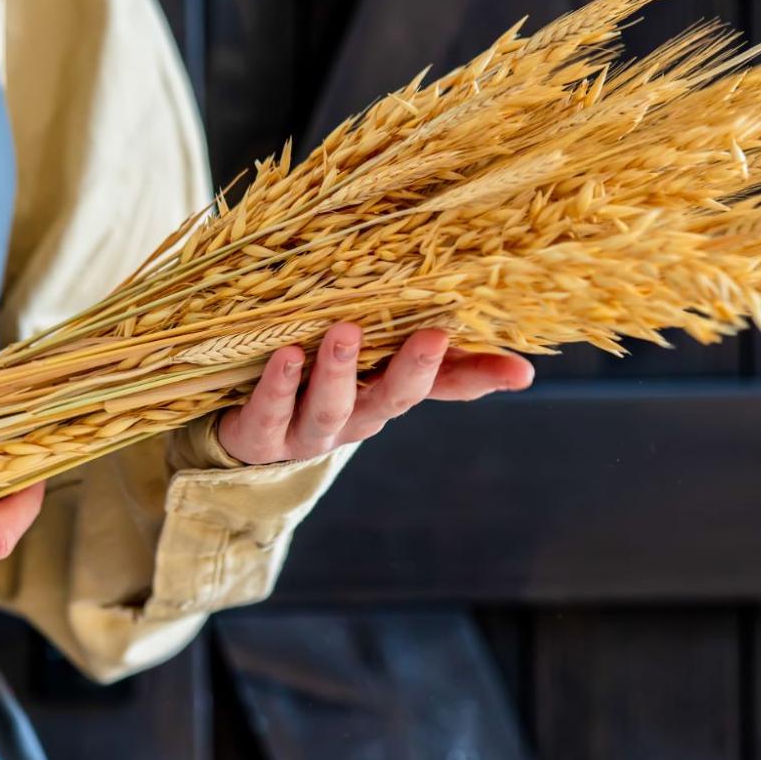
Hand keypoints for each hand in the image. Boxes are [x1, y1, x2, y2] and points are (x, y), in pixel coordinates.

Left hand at [214, 324, 533, 464]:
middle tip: (433, 336)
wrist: (241, 434)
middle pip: (390, 401)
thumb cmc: (312, 380)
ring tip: (345, 332)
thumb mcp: (364, 358)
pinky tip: (285, 354)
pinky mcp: (258, 436)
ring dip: (339, 371)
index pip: (444, 388)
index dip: (480, 378)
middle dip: (412, 371)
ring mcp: (306, 433)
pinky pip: (269, 413)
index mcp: (385, 396)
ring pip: (330, 409)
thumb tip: (479, 323)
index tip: (519, 371)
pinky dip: (278, 385)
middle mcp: (354, 419)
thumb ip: (410, 343)